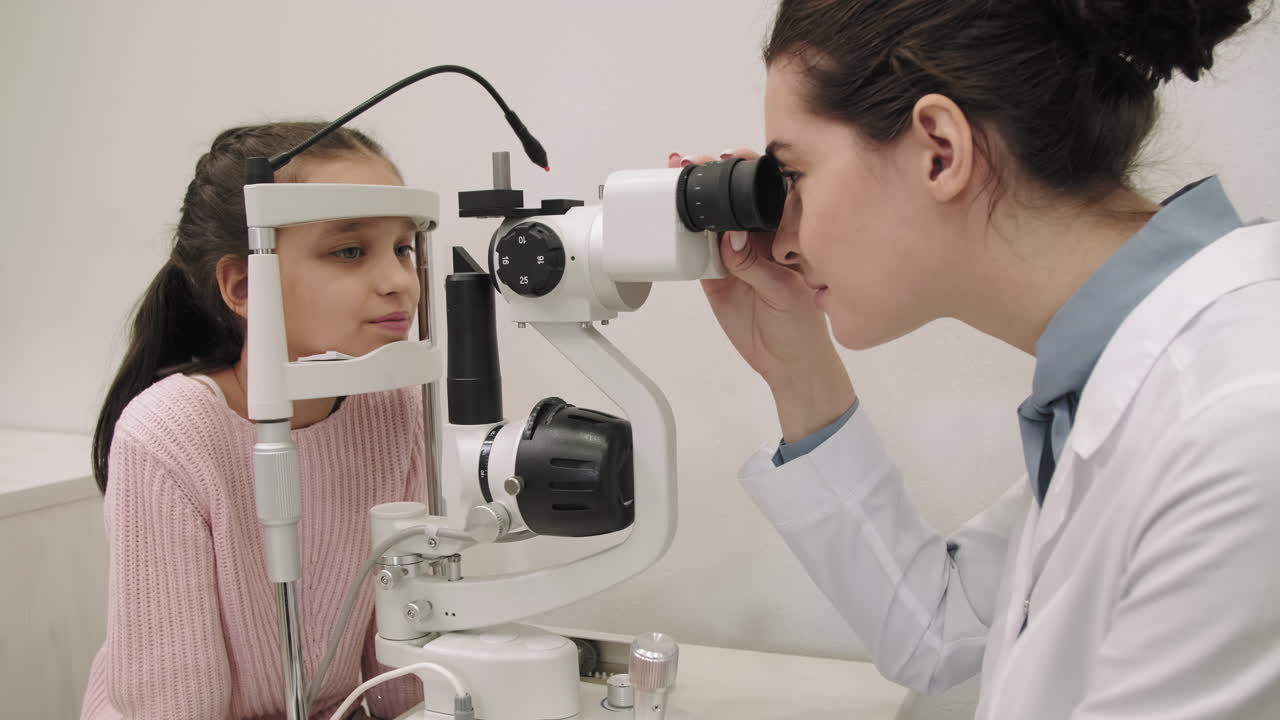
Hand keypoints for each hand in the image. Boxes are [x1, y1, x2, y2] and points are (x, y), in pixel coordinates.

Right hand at [669, 150, 855, 440]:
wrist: (785, 363)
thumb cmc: (802, 326)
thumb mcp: (783, 292)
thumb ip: (754, 264)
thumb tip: (730, 237)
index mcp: (786, 234)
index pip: (766, 192)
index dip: (748, 170)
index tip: (730, 158)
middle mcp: (759, 238)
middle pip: (733, 199)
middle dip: (713, 177)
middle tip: (693, 164)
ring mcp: (734, 255)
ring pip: (711, 220)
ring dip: (694, 200)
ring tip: (675, 180)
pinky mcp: (714, 274)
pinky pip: (694, 250)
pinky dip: (682, 236)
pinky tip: (671, 220)